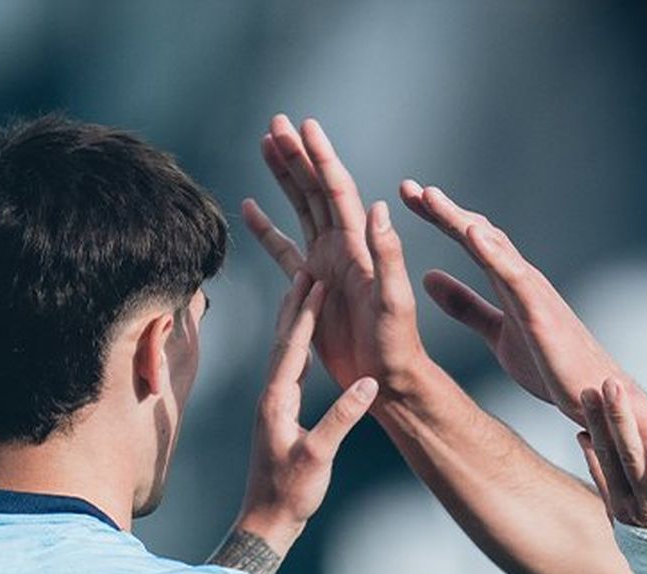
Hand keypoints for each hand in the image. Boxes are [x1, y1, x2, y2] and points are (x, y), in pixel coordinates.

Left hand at [233, 272, 378, 550]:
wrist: (266, 522)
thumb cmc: (290, 494)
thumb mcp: (319, 456)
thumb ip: (342, 418)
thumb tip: (368, 383)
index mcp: (277, 401)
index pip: (292, 347)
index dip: (305, 313)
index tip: (316, 282)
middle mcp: (270, 397)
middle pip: (282, 340)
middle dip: (294, 305)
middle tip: (305, 271)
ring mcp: (272, 406)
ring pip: (283, 352)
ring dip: (293, 321)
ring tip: (303, 294)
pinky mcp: (278, 416)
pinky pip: (287, 370)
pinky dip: (296, 346)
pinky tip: (304, 343)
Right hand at [242, 115, 429, 392]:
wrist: (387, 378)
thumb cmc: (396, 345)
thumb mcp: (394, 301)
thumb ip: (387, 256)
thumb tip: (379, 208)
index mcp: (359, 247)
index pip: (337, 191)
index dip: (321, 157)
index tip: (304, 126)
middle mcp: (343, 248)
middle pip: (315, 190)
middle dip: (296, 155)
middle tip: (276, 122)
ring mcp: (326, 264)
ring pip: (300, 209)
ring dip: (284, 178)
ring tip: (265, 144)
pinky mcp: (311, 286)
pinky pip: (283, 250)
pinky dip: (266, 228)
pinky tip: (249, 207)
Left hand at [399, 181, 644, 428]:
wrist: (592, 394)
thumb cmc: (552, 365)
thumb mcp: (497, 334)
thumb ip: (466, 306)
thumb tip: (427, 278)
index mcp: (508, 283)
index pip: (470, 241)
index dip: (440, 218)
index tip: (409, 197)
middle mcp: (521, 277)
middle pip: (478, 233)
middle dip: (443, 210)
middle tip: (406, 187)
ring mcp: (533, 291)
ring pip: (494, 246)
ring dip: (461, 220)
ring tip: (431, 197)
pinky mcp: (541, 311)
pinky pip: (515, 276)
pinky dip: (494, 252)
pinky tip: (472, 233)